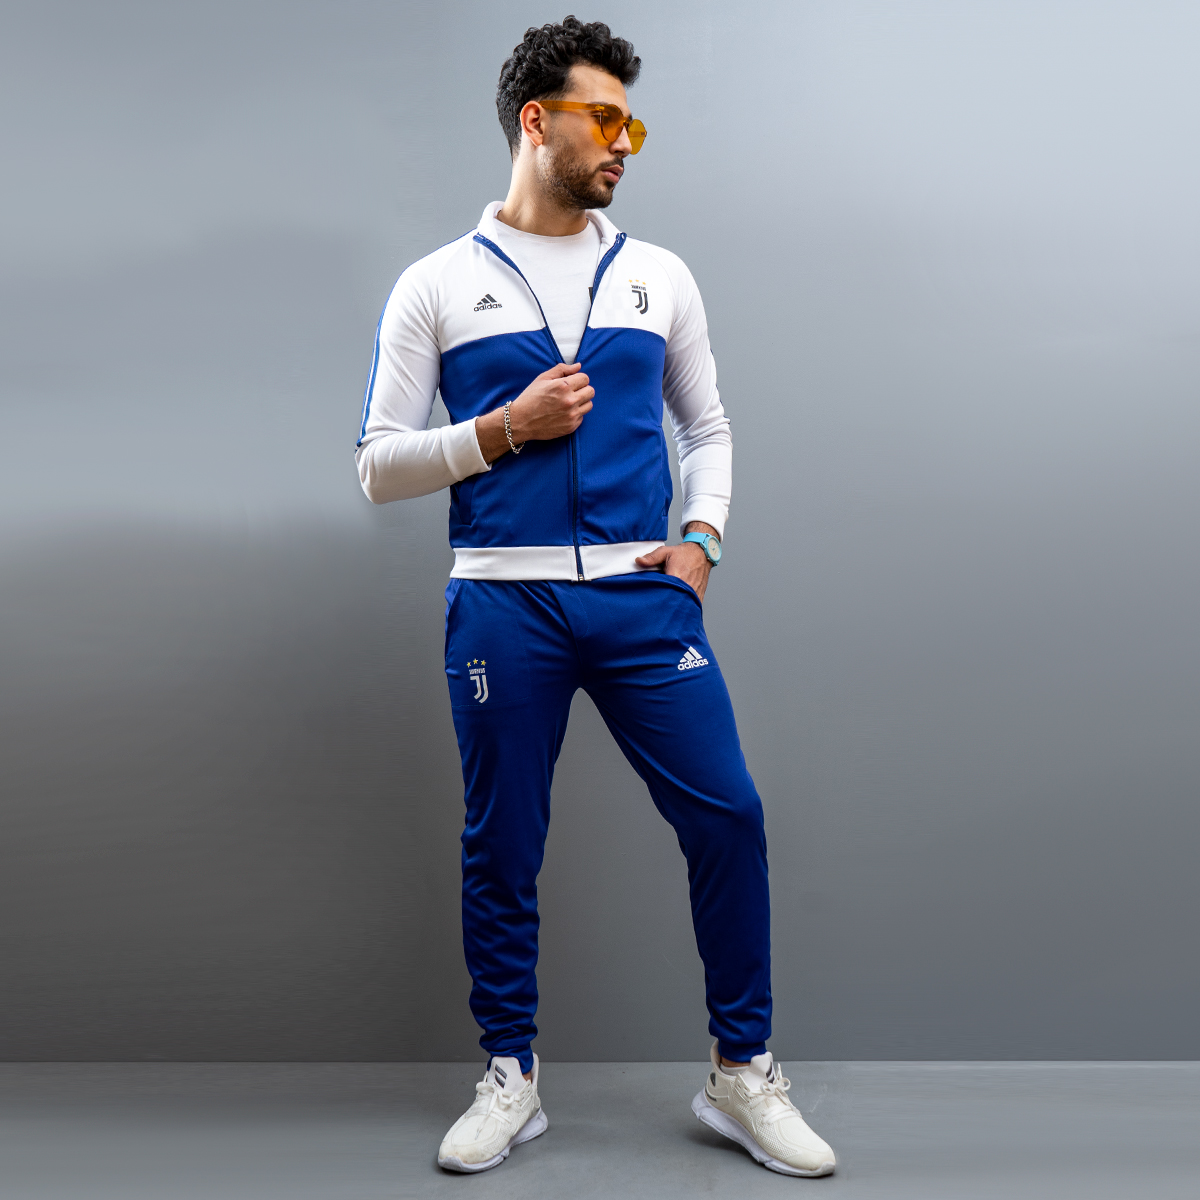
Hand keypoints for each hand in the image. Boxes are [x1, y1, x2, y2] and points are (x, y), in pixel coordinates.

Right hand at [476, 363, 593, 462]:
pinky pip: (582, 417)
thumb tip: (578, 366)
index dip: (579, 379)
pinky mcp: (571, 426)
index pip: (585, 378)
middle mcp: (570, 401)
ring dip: (581, 402)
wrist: (520, 421)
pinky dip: (575, 414)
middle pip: (591, 391)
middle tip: (572, 392)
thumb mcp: (542, 378)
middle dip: (583, 389)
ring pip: (589, 404)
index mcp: (563, 386)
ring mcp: (571, 415)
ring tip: (568, 402)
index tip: (572, 382)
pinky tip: (563, 413)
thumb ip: (562, 369)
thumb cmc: (530, 398)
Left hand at [635, 523, 718, 601]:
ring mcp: (694, 594)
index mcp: (677, 577)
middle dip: (663, 605)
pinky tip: (676, 607)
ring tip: (666, 608)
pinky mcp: (698, 597)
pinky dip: (683, 608)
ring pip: (681, 607)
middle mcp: (687, 588)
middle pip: (671, 603)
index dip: (655, 598)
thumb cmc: (684, 554)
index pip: (663, 593)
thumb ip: (652, 557)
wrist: (702, 554)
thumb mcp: (666, 552)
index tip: (650, 599)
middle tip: (656, 606)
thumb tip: (638, 561)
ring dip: (673, 608)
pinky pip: (690, 607)